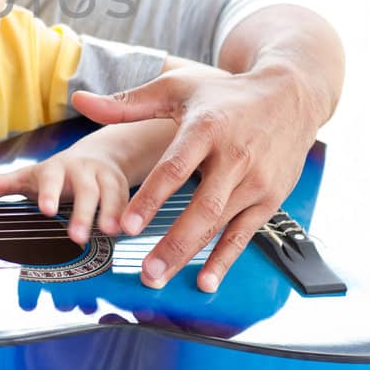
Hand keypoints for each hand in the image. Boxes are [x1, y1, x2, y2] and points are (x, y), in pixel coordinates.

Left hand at [0, 151, 130, 245]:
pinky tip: (130, 232)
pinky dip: (130, 215)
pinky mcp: (123, 187)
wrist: (97, 157)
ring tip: (112, 232)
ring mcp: (105, 177)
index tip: (46, 210)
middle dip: (83, 213)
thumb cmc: (57, 174)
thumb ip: (6, 184)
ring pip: (111, 194)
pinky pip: (129, 201)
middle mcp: (83, 170)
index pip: (51, 179)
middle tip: (77, 237)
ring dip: (112, 213)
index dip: (49, 193)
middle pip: (85, 191)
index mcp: (57, 168)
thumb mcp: (32, 177)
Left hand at [72, 62, 325, 292]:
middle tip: (145, 273)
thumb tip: (79, 102)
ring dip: (190, 256)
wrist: (290, 96)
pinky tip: (206, 281)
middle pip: (201, 208)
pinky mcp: (270, 199)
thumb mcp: (177, 88)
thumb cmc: (225, 93)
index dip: (150, 199)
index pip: (174, 169)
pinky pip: (244, 235)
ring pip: (220, 226)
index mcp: (206, 129)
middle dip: (172, 243)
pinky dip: (225, 260)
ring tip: (159, 278)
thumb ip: (127, 103)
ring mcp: (255, 182)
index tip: (127, 226)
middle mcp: (235, 158)